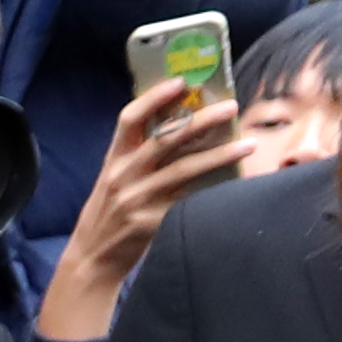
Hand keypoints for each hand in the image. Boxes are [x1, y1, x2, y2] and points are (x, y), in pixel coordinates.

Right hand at [32, 77, 246, 341]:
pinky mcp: (151, 223)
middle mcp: (124, 176)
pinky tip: (238, 184)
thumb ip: (137, 158)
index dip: (154, 97)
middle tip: (231, 107)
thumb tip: (178, 130)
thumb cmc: (108, 216)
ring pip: (185, 170)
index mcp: (113, 160)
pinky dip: (214, 192)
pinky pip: (188, 202)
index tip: (181, 81)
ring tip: (249, 144)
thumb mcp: (112, 181)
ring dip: (221, 154)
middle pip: (166, 139)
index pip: (129, 119)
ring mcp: (137, 200)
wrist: (92, 259)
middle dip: (202, 120)